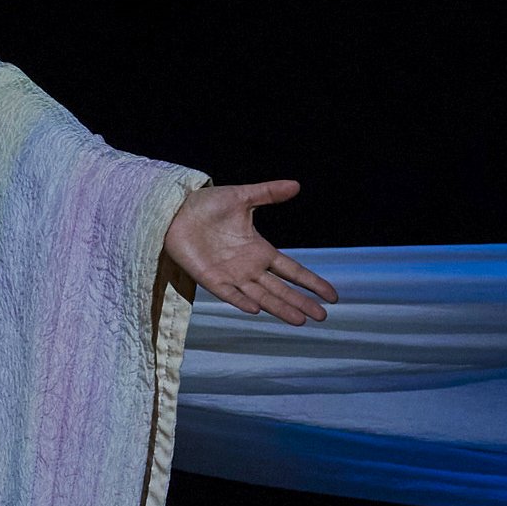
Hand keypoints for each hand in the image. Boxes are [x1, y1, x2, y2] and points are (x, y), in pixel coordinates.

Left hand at [163, 177, 334, 325]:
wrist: (174, 211)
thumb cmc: (206, 204)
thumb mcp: (242, 197)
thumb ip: (269, 193)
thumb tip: (297, 185)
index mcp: (260, 250)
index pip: (292, 270)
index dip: (311, 282)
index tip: (332, 295)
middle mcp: (249, 267)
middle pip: (281, 289)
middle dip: (301, 302)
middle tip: (322, 317)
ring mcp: (231, 276)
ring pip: (262, 296)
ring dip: (280, 308)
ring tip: (300, 320)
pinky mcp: (211, 279)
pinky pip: (230, 294)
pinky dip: (242, 301)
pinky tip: (257, 309)